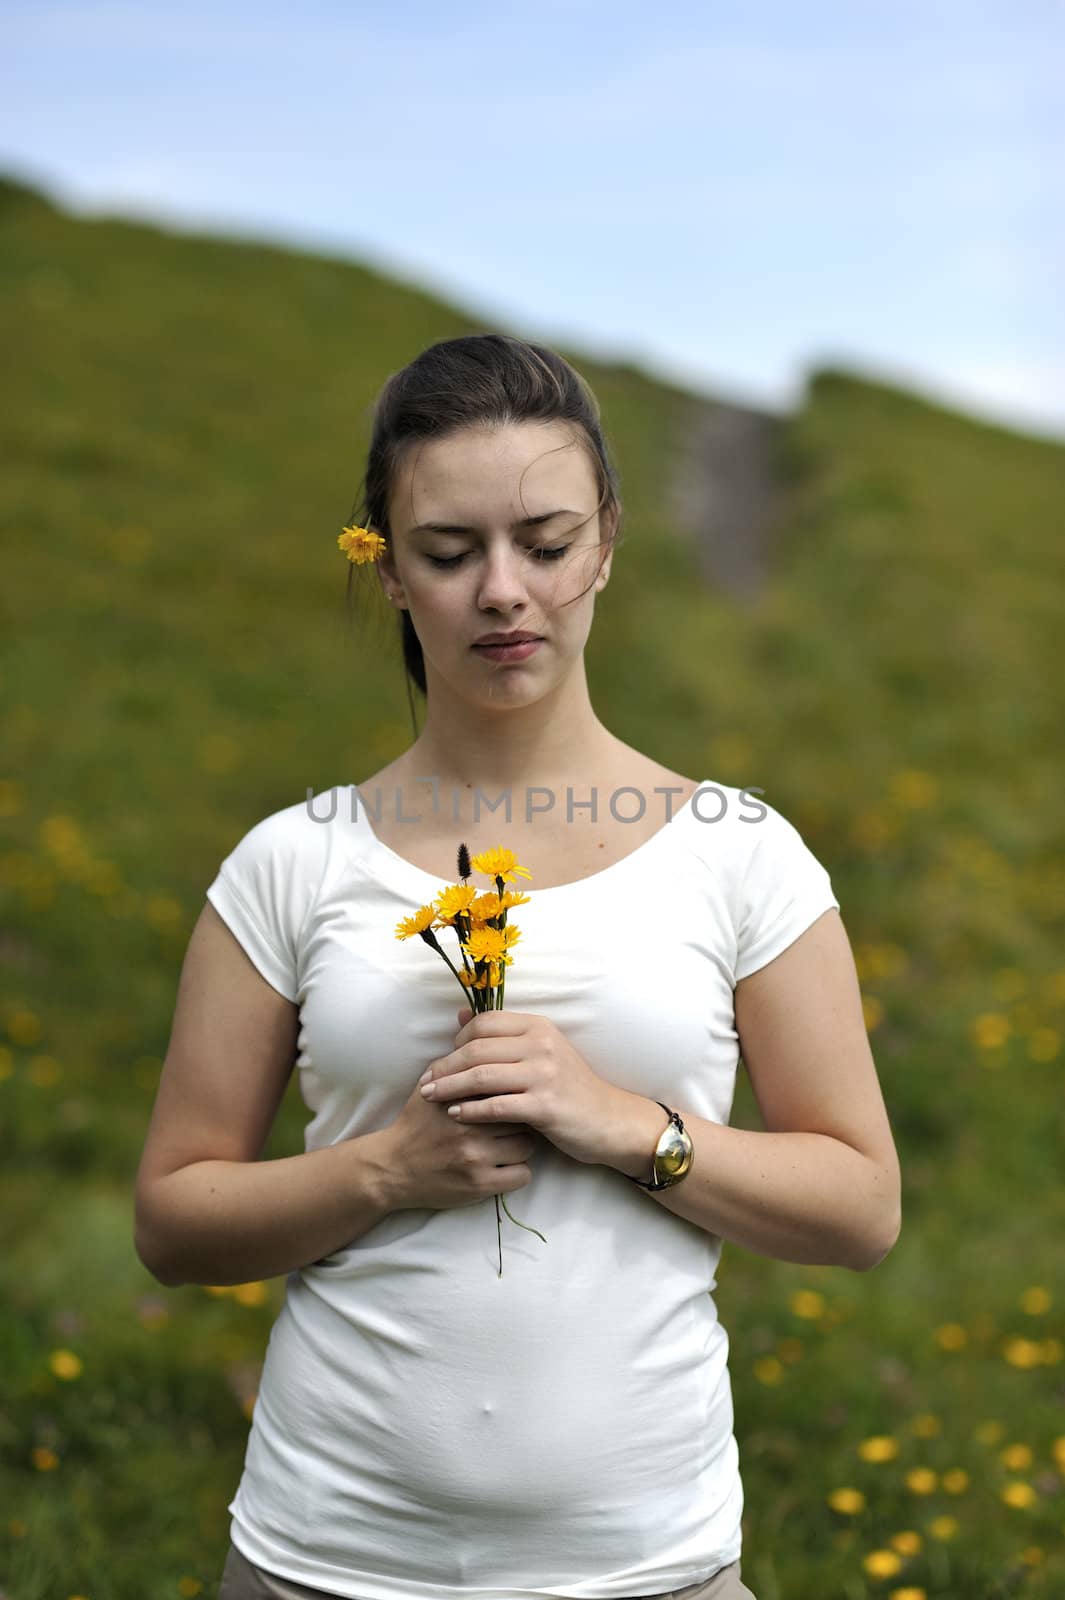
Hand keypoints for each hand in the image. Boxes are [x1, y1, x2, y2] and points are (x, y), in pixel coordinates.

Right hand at [381, 1062, 539, 1213]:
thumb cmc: (416, 1124)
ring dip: (522, 1145)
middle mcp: (468, 1125)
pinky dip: (518, 1171)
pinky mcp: (480, 1184)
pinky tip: (505, 1166)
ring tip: (508, 1144)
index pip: (508, 1085)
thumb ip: (455, 1062)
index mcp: (459, 1096)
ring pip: (528, 1145)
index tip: (515, 1095)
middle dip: (522, 1117)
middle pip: (522, 1114)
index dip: (515, 1090)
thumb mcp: (429, 1085)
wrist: (392, 1167)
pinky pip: (523, 1175)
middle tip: (516, 1121)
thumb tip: (480, 1033)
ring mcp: (475, 1156)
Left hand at [418, 1006, 629, 1167]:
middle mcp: (541, 1045)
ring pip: (481, 1077)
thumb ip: (502, 1035)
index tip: (444, 1059)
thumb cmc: (568, 1087)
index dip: (457, 1040)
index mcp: (538, 1026)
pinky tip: (455, 1115)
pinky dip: (470, 1110)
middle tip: (424, 1082)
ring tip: (430, 1097)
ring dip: (449, 1088)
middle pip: (477, 1050)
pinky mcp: (545, 1106)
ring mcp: (544, 1074)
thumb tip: (459, 1016)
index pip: (484, 1023)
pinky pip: (495, 1106)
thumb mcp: (540, 1052)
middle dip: (445, 1066)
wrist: (608, 1120)